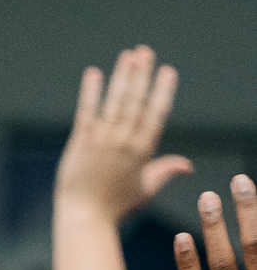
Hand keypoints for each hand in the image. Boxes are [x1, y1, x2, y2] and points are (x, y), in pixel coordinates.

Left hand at [55, 45, 191, 223]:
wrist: (85, 218)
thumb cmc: (115, 206)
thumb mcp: (145, 189)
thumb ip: (165, 171)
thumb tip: (188, 166)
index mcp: (143, 151)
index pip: (156, 114)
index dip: (163, 91)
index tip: (168, 71)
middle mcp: (124, 142)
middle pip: (136, 101)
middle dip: (142, 74)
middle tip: (145, 52)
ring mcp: (102, 141)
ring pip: (115, 102)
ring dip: (122, 76)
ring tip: (127, 55)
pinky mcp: (81, 143)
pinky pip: (87, 112)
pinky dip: (90, 92)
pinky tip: (93, 74)